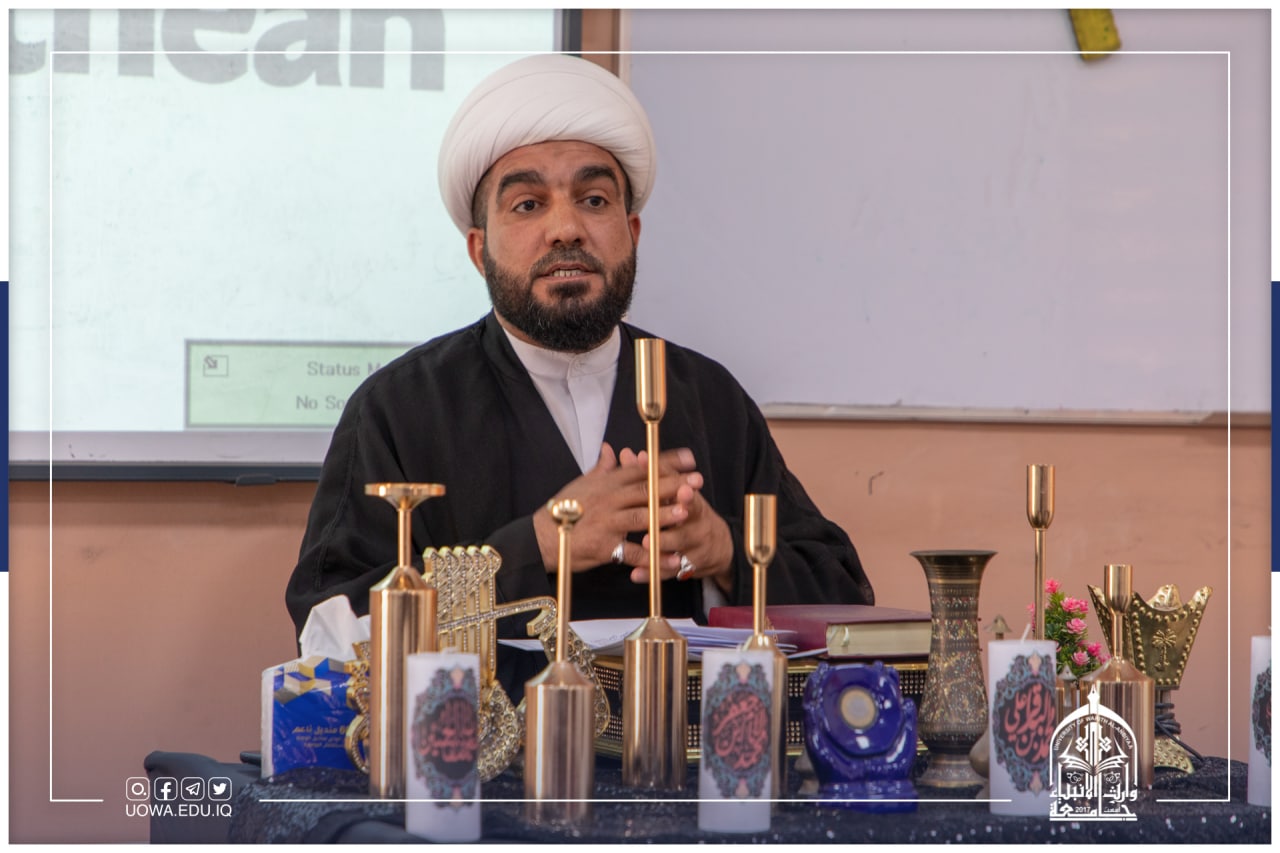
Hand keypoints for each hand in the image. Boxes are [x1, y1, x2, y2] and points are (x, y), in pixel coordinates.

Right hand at [533, 442, 703, 572]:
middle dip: (674, 485)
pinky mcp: (605, 547)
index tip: (688, 458)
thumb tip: (611, 449)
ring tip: (687, 512)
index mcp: (607, 482)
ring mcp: (607, 523)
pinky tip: (672, 558)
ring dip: (665, 514)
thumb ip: (602, 467)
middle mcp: (609, 499)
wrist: (541, 537)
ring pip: (641, 516)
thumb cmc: (562, 509)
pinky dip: (653, 556)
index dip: (666, 462)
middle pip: (646, 489)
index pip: (641, 468)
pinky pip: (633, 552)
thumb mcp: (581, 483)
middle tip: (697, 481)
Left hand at [621, 450, 734, 593]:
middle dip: (672, 516)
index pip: (690, 494)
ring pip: (676, 548)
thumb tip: (632, 454)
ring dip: (660, 545)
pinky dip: (650, 573)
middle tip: (656, 514)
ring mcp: (693, 548)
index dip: (683, 489)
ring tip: (644, 543)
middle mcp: (697, 525)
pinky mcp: (685, 568)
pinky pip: (666, 572)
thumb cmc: (692, 514)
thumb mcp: (680, 494)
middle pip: (685, 520)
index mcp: (695, 504)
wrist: (721, 548)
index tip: (682, 486)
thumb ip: (655, 476)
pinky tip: (635, 574)